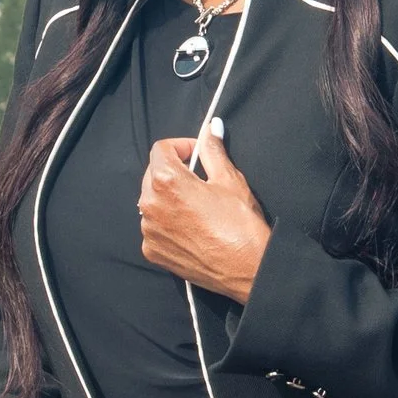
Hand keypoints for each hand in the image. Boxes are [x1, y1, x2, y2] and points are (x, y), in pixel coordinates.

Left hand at [138, 121, 270, 303]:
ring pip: (152, 201)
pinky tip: (191, 227)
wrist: (249, 269)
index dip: (181, 146)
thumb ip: (212, 151)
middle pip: (152, 174)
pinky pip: (154, 227)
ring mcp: (149, 231)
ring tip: (196, 205)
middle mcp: (150, 205)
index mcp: (166, 181)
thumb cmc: (242, 224)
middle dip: (173, 170)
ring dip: (168, 197)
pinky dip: (167, 222)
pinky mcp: (153, 252)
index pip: (161, 149)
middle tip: (199, 178)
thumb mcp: (230, 179)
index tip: (197, 153)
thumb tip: (211, 128)